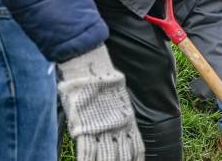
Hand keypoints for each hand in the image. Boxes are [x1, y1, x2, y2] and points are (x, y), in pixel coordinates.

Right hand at [57, 45, 143, 160]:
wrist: (92, 71)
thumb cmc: (104, 82)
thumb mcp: (119, 100)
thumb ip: (121, 115)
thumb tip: (123, 124)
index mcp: (127, 121)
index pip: (136, 147)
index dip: (136, 159)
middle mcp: (117, 128)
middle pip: (122, 156)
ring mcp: (101, 129)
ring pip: (106, 157)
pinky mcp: (85, 129)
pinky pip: (87, 152)